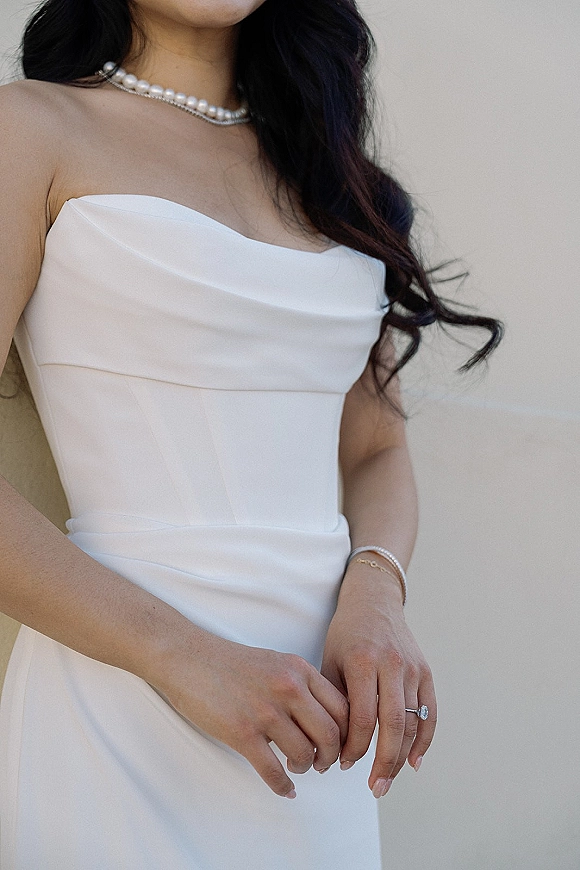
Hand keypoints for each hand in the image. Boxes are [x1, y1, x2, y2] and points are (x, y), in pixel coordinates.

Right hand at [153, 631, 349, 797]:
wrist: (188, 658)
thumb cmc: (231, 664)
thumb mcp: (276, 663)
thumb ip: (301, 685)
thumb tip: (324, 721)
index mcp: (299, 669)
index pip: (342, 707)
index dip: (348, 733)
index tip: (342, 745)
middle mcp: (288, 688)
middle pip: (331, 734)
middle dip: (331, 757)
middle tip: (322, 764)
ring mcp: (265, 711)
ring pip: (305, 754)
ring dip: (305, 768)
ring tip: (297, 767)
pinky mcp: (241, 732)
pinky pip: (273, 770)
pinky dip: (283, 786)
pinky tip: (285, 789)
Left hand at [321, 563, 435, 797]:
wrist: (374, 602)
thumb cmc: (346, 634)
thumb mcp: (330, 660)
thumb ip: (334, 700)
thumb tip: (331, 745)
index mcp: (363, 661)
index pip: (363, 717)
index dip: (354, 747)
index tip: (342, 764)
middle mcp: (391, 664)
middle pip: (393, 724)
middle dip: (383, 761)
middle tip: (373, 786)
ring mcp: (412, 668)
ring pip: (413, 722)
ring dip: (401, 756)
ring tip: (387, 779)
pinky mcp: (426, 671)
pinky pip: (430, 712)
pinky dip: (424, 740)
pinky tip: (414, 763)